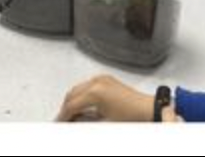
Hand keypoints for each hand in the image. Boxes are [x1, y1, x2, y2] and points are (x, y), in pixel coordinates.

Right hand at [57, 75, 176, 122]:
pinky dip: (82, 96)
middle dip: (65, 109)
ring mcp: (103, 79)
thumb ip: (83, 123)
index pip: (70, 106)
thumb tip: (72, 125)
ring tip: (71, 117)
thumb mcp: (101, 124)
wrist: (146, 110)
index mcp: (94, 92)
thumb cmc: (129, 117)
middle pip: (71, 95)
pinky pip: (88, 86)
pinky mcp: (107, 80)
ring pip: (78, 89)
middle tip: (63, 122)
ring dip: (73, 102)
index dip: (62, 118)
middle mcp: (98, 81)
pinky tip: (82, 108)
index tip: (59, 125)